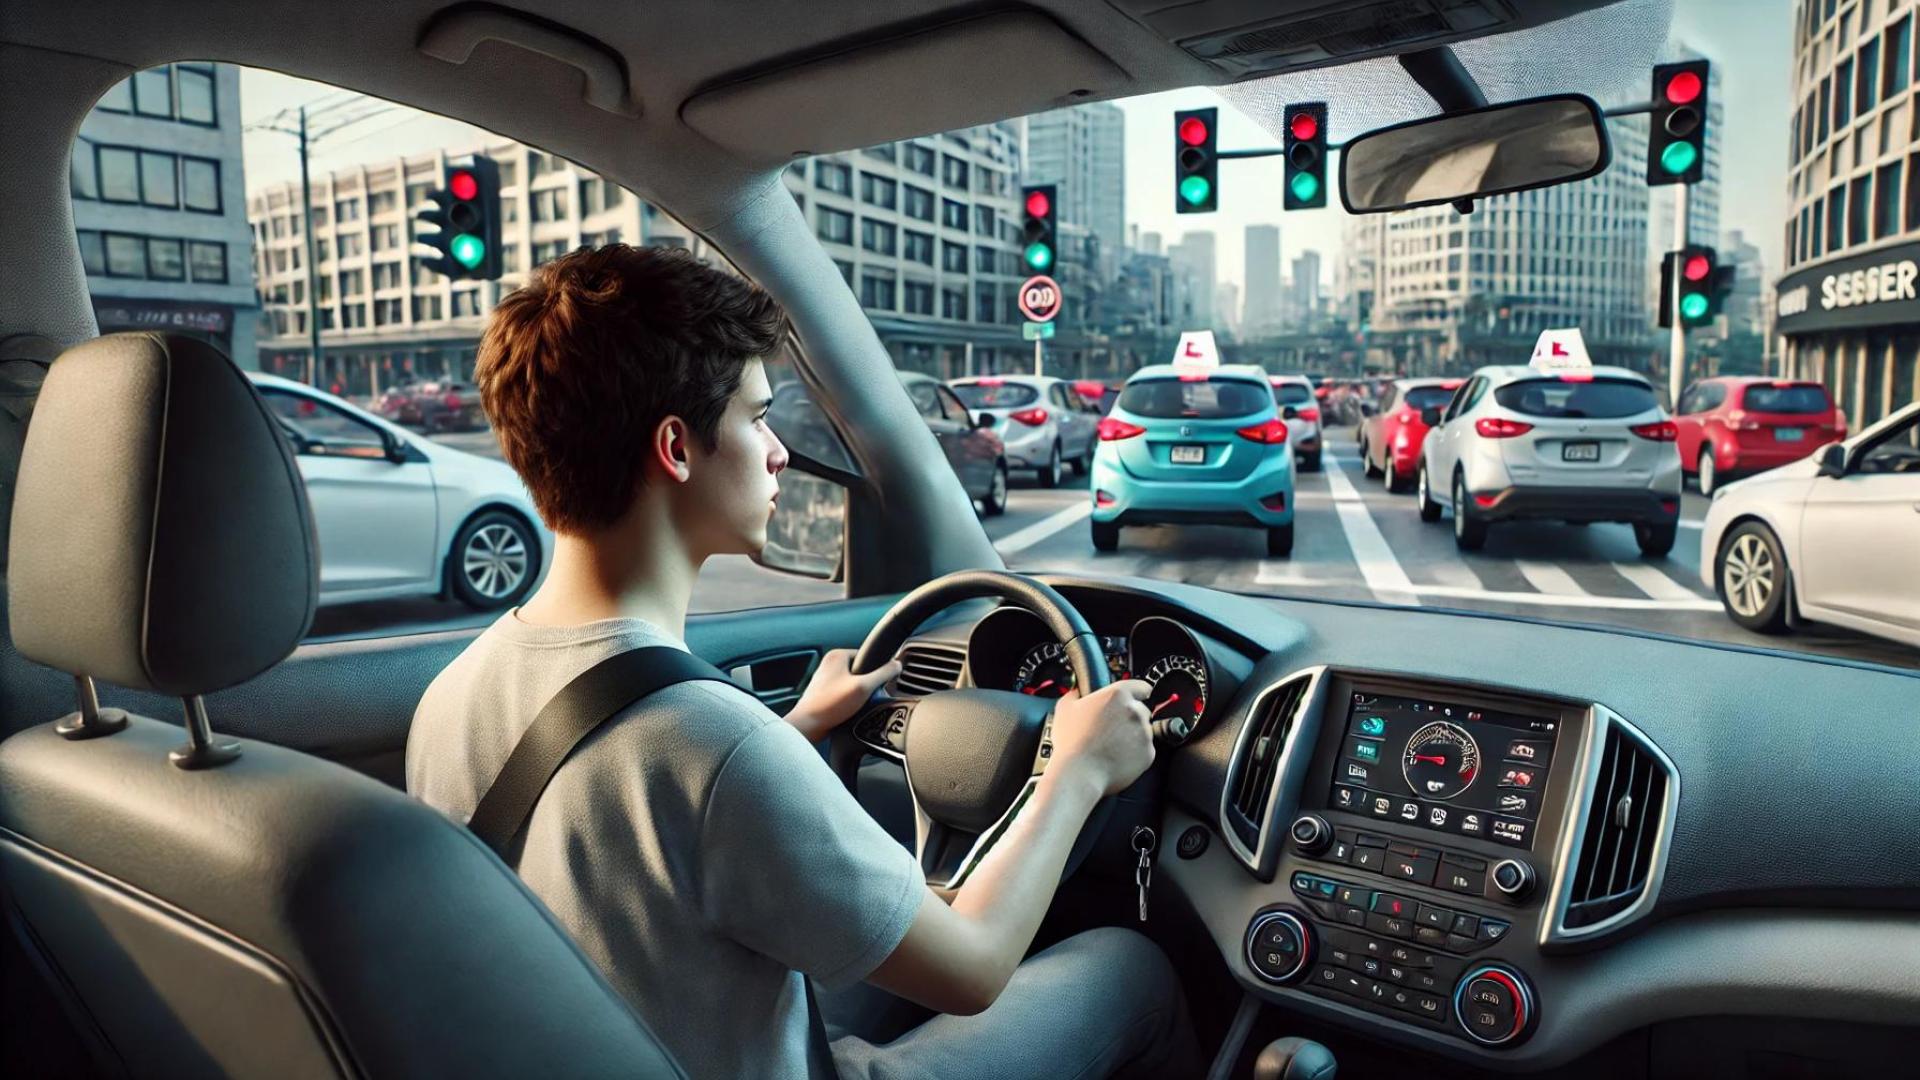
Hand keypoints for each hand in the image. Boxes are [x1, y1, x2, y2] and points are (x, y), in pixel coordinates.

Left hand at [787, 649, 900, 741]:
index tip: (881, 683)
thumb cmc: (830, 705)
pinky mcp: (824, 695)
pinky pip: (845, 695)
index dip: (877, 670)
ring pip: (853, 685)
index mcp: (837, 655)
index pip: (868, 656)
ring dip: (859, 695)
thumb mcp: (864, 687)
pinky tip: (850, 712)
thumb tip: (898, 665)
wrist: (807, 727)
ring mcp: (825, 680)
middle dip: (868, 685)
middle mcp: (829, 664)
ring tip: (857, 706)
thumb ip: (884, 673)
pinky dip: (850, 703)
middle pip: (862, 671)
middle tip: (868, 697)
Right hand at [1046, 679, 1153, 796]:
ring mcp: (1144, 733)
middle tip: (1111, 728)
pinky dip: (1135, 753)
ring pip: (1143, 731)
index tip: (1133, 698)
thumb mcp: (1065, 709)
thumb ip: (1076, 694)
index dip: (1136, 692)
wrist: (1079, 774)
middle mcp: (1135, 711)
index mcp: (1117, 695)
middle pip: (1141, 710)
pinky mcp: (1148, 754)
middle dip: (1129, 717)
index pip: (1141, 686)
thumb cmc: (1071, 743)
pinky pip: (1144, 750)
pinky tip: (1116, 757)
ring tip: (1111, 745)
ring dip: (1132, 736)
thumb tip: (1078, 692)